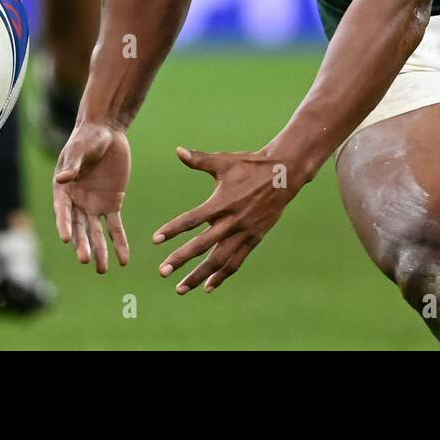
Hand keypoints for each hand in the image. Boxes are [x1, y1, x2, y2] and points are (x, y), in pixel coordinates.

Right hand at [53, 121, 131, 272]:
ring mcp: (94, 206)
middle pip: (78, 227)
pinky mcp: (112, 204)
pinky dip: (119, 242)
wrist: (107, 132)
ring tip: (102, 269)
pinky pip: (115, 227)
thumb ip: (73, 164)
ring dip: (99, 250)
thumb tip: (61, 179)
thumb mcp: (80, 149)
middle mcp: (76, 203)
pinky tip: (124, 259)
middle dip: (82, 243)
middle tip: (86, 259)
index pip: (62, 211)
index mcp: (63, 190)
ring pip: (96, 232)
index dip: (64, 224)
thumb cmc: (88, 138)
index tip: (66, 239)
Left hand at [153, 146, 300, 293]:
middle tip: (162, 272)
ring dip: (199, 276)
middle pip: (202, 246)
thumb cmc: (251, 165)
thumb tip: (178, 151)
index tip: (155, 240)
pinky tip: (208, 286)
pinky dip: (222, 275)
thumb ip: (199, 160)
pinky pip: (236, 262)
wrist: (284, 174)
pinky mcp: (254, 239)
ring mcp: (244, 233)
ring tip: (181, 289)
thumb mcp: (225, 161)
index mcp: (222, 202)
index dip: (173, 229)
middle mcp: (232, 221)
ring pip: (219, 260)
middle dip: (181, 260)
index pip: (192, 220)